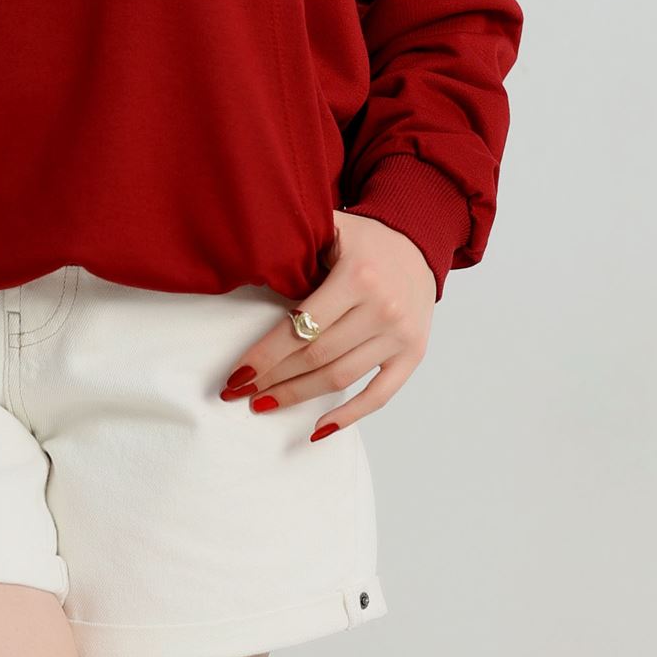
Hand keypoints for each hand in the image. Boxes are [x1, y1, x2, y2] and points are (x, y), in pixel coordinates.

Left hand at [218, 211, 436, 438]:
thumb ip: (297, 250)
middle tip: (240, 392)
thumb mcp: (331, 229)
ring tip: (264, 404)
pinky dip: (349, 415)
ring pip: (340, 378)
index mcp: (358, 277)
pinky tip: (318, 427)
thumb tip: (250, 277)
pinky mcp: (413, 354)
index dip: (265, 356)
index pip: (300, 327)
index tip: (237, 375)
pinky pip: (380, 395)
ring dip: (298, 395)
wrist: (419, 242)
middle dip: (273, 378)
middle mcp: (382, 309)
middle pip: (316, 356)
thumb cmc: (366, 239)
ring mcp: (400, 336)